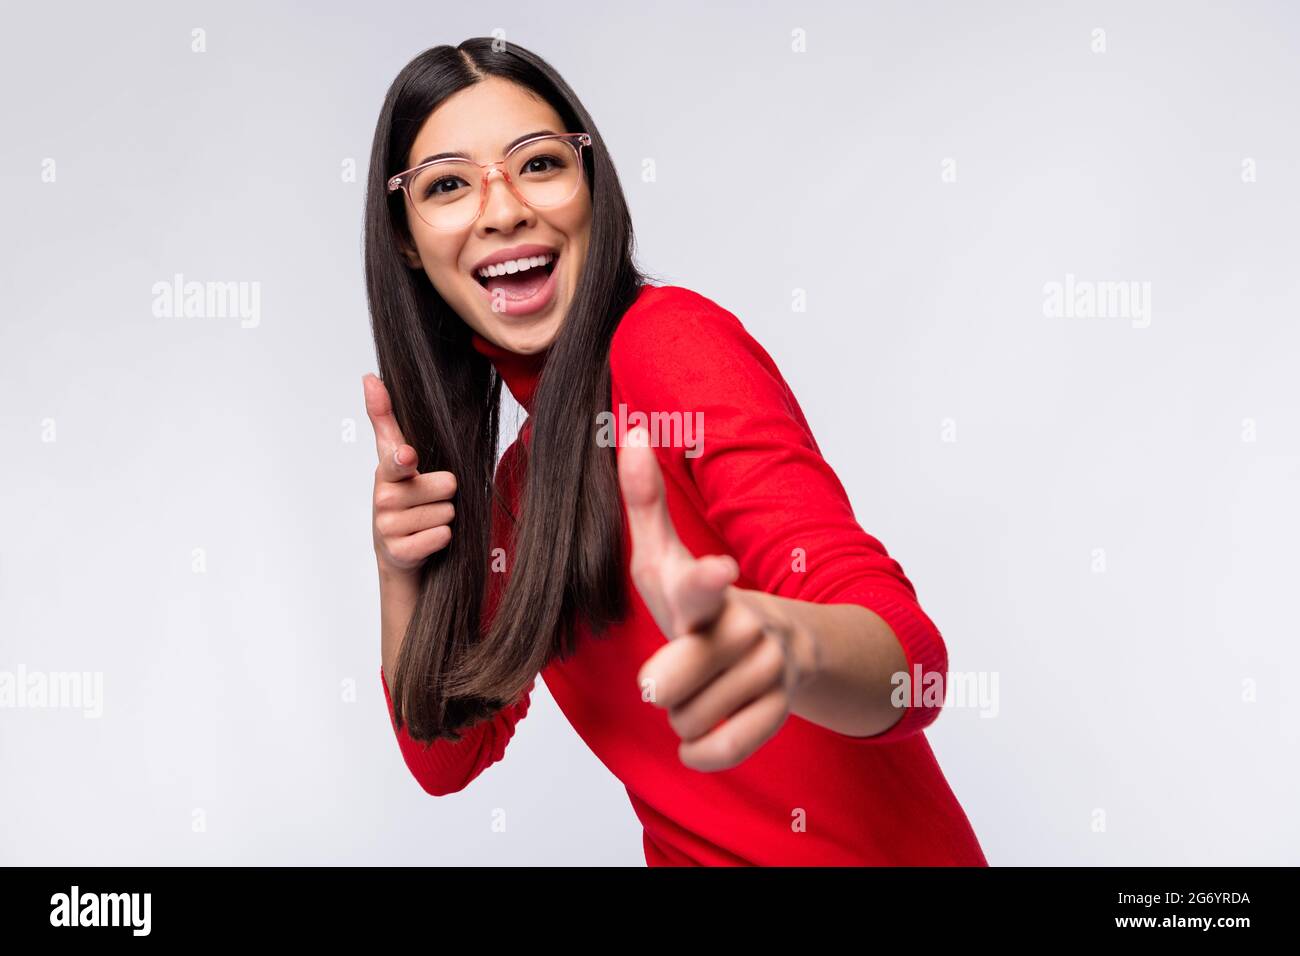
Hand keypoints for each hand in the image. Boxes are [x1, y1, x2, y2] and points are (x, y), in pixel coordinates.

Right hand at [363, 373, 457, 576]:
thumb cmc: (404, 501)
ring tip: (424, 521)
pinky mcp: (400, 552)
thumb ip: (385, 420)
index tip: (408, 456)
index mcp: (385, 471)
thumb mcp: (395, 460)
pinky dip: (442, 539)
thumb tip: (369, 377)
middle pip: (446, 485)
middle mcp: (382, 498)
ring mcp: (388, 528)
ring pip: (447, 512)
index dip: (403, 458)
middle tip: (428, 502)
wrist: (398, 554)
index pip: (394, 458)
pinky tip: (425, 540)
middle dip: (445, 494)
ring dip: (443, 517)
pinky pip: (442, 536)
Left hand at [617, 426, 818, 771]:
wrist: (778, 646)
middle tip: (669, 672)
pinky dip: (702, 750)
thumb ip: (645, 502)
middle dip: (661, 685)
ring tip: (700, 687)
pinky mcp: (777, 710)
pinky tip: (703, 732)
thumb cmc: (699, 601)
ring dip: (680, 713)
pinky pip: (719, 750)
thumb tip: (629, 430)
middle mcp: (743, 627)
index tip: (718, 568)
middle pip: (671, 682)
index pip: (702, 584)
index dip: (706, 578)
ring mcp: (766, 669)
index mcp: (707, 589)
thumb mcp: (667, 557)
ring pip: (686, 720)